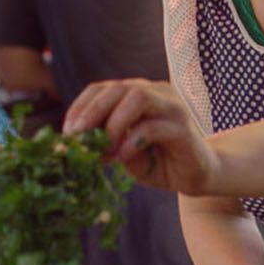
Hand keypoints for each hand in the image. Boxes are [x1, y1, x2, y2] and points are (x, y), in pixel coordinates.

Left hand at [63, 79, 218, 195]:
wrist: (195, 176)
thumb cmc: (158, 161)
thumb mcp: (123, 150)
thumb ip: (106, 141)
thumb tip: (77, 141)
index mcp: (139, 94)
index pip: (103, 88)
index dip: (81, 107)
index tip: (68, 133)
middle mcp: (157, 92)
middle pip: (118, 88)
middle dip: (92, 112)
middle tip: (77, 138)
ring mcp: (173, 106)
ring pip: (137, 98)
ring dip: (113, 123)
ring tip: (103, 149)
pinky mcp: (183, 127)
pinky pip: (152, 127)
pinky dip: (131, 142)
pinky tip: (122, 157)